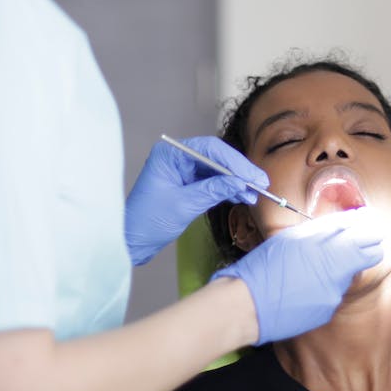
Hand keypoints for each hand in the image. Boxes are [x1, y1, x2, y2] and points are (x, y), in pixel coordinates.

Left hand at [124, 136, 259, 265]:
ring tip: (254, 193)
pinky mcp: (187, 185)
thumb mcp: (184, 205)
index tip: (253, 176)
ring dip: (236, 182)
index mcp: (170, 154)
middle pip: (216, 158)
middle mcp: (177, 157)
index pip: (210, 149)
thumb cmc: (147, 221)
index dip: (235, 162)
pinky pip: (212, 182)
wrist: (130, 241)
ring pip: (216, 170)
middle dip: (238, 171)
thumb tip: (240, 183)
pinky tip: (242, 196)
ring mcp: (182, 171)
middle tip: (260, 183)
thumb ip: (213, 190)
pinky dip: (227, 189)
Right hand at [213, 208, 384, 343]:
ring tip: (310, 266)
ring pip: (346, 275)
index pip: (370, 238)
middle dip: (363, 247)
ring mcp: (334, 296)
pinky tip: (302, 285)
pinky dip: (322, 286)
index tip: (366, 223)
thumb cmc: (265, 266)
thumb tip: (346, 222)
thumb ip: (324, 230)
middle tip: (350, 240)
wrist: (248, 306)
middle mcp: (339, 275)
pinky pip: (331, 293)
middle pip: (368, 257)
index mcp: (331, 251)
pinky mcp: (325, 312)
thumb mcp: (294, 238)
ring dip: (336, 268)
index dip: (370, 229)